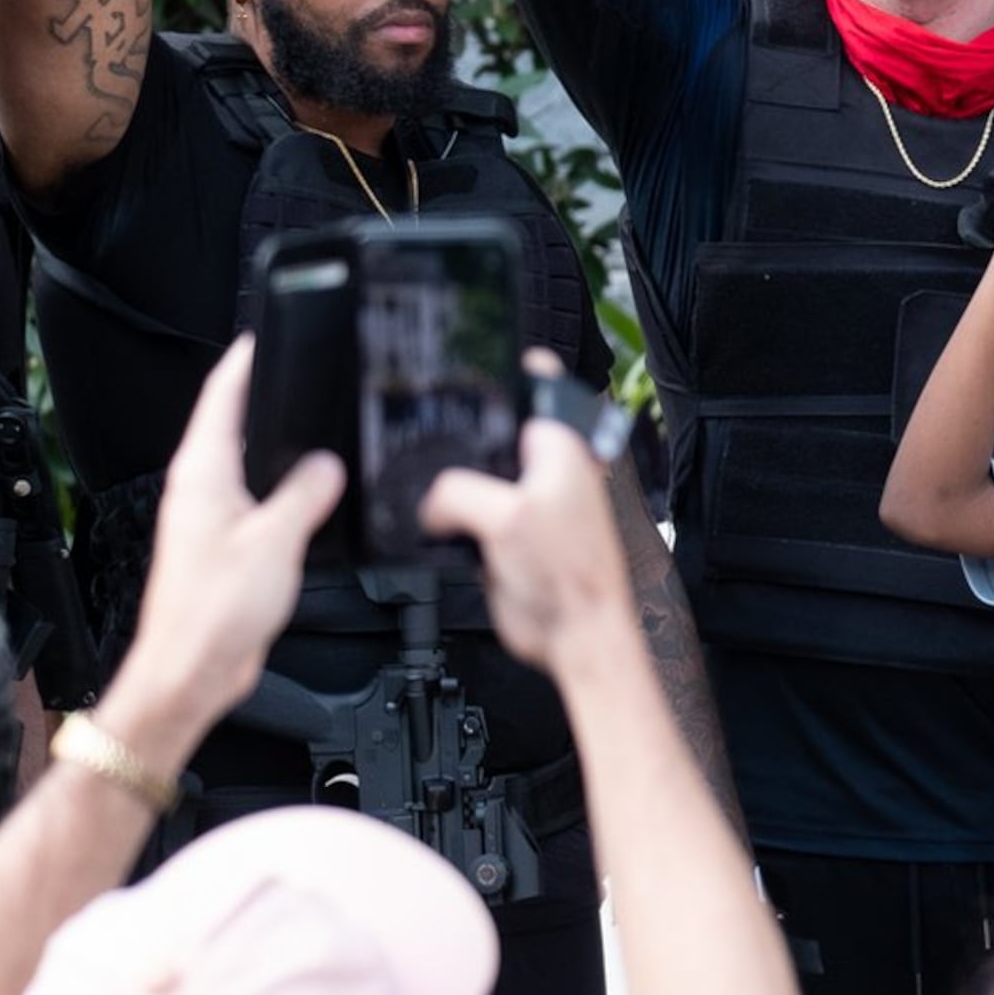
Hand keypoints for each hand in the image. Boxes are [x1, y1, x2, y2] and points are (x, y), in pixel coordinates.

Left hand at [107, 338, 341, 747]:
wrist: (191, 670)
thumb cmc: (213, 612)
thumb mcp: (275, 540)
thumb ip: (306, 493)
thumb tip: (326, 464)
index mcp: (202, 476)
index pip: (221, 398)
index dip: (244, 363)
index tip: (264, 337)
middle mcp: (199, 491)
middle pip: (233, 428)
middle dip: (266, 401)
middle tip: (300, 377)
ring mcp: (210, 519)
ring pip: (248, 468)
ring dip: (278, 451)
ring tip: (315, 433)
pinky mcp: (225, 548)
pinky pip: (260, 504)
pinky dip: (285, 493)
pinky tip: (312, 501)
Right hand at [418, 369, 636, 681]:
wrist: (572, 636)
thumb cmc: (569, 578)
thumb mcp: (506, 517)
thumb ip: (458, 492)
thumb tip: (429, 501)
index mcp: (561, 447)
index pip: (536, 382)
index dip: (502, 365)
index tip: (466, 358)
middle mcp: (545, 467)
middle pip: (493, 426)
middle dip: (460, 429)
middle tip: (424, 425)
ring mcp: (523, 500)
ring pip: (474, 470)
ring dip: (450, 478)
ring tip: (420, 475)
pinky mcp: (504, 533)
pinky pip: (465, 511)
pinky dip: (448, 515)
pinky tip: (431, 519)